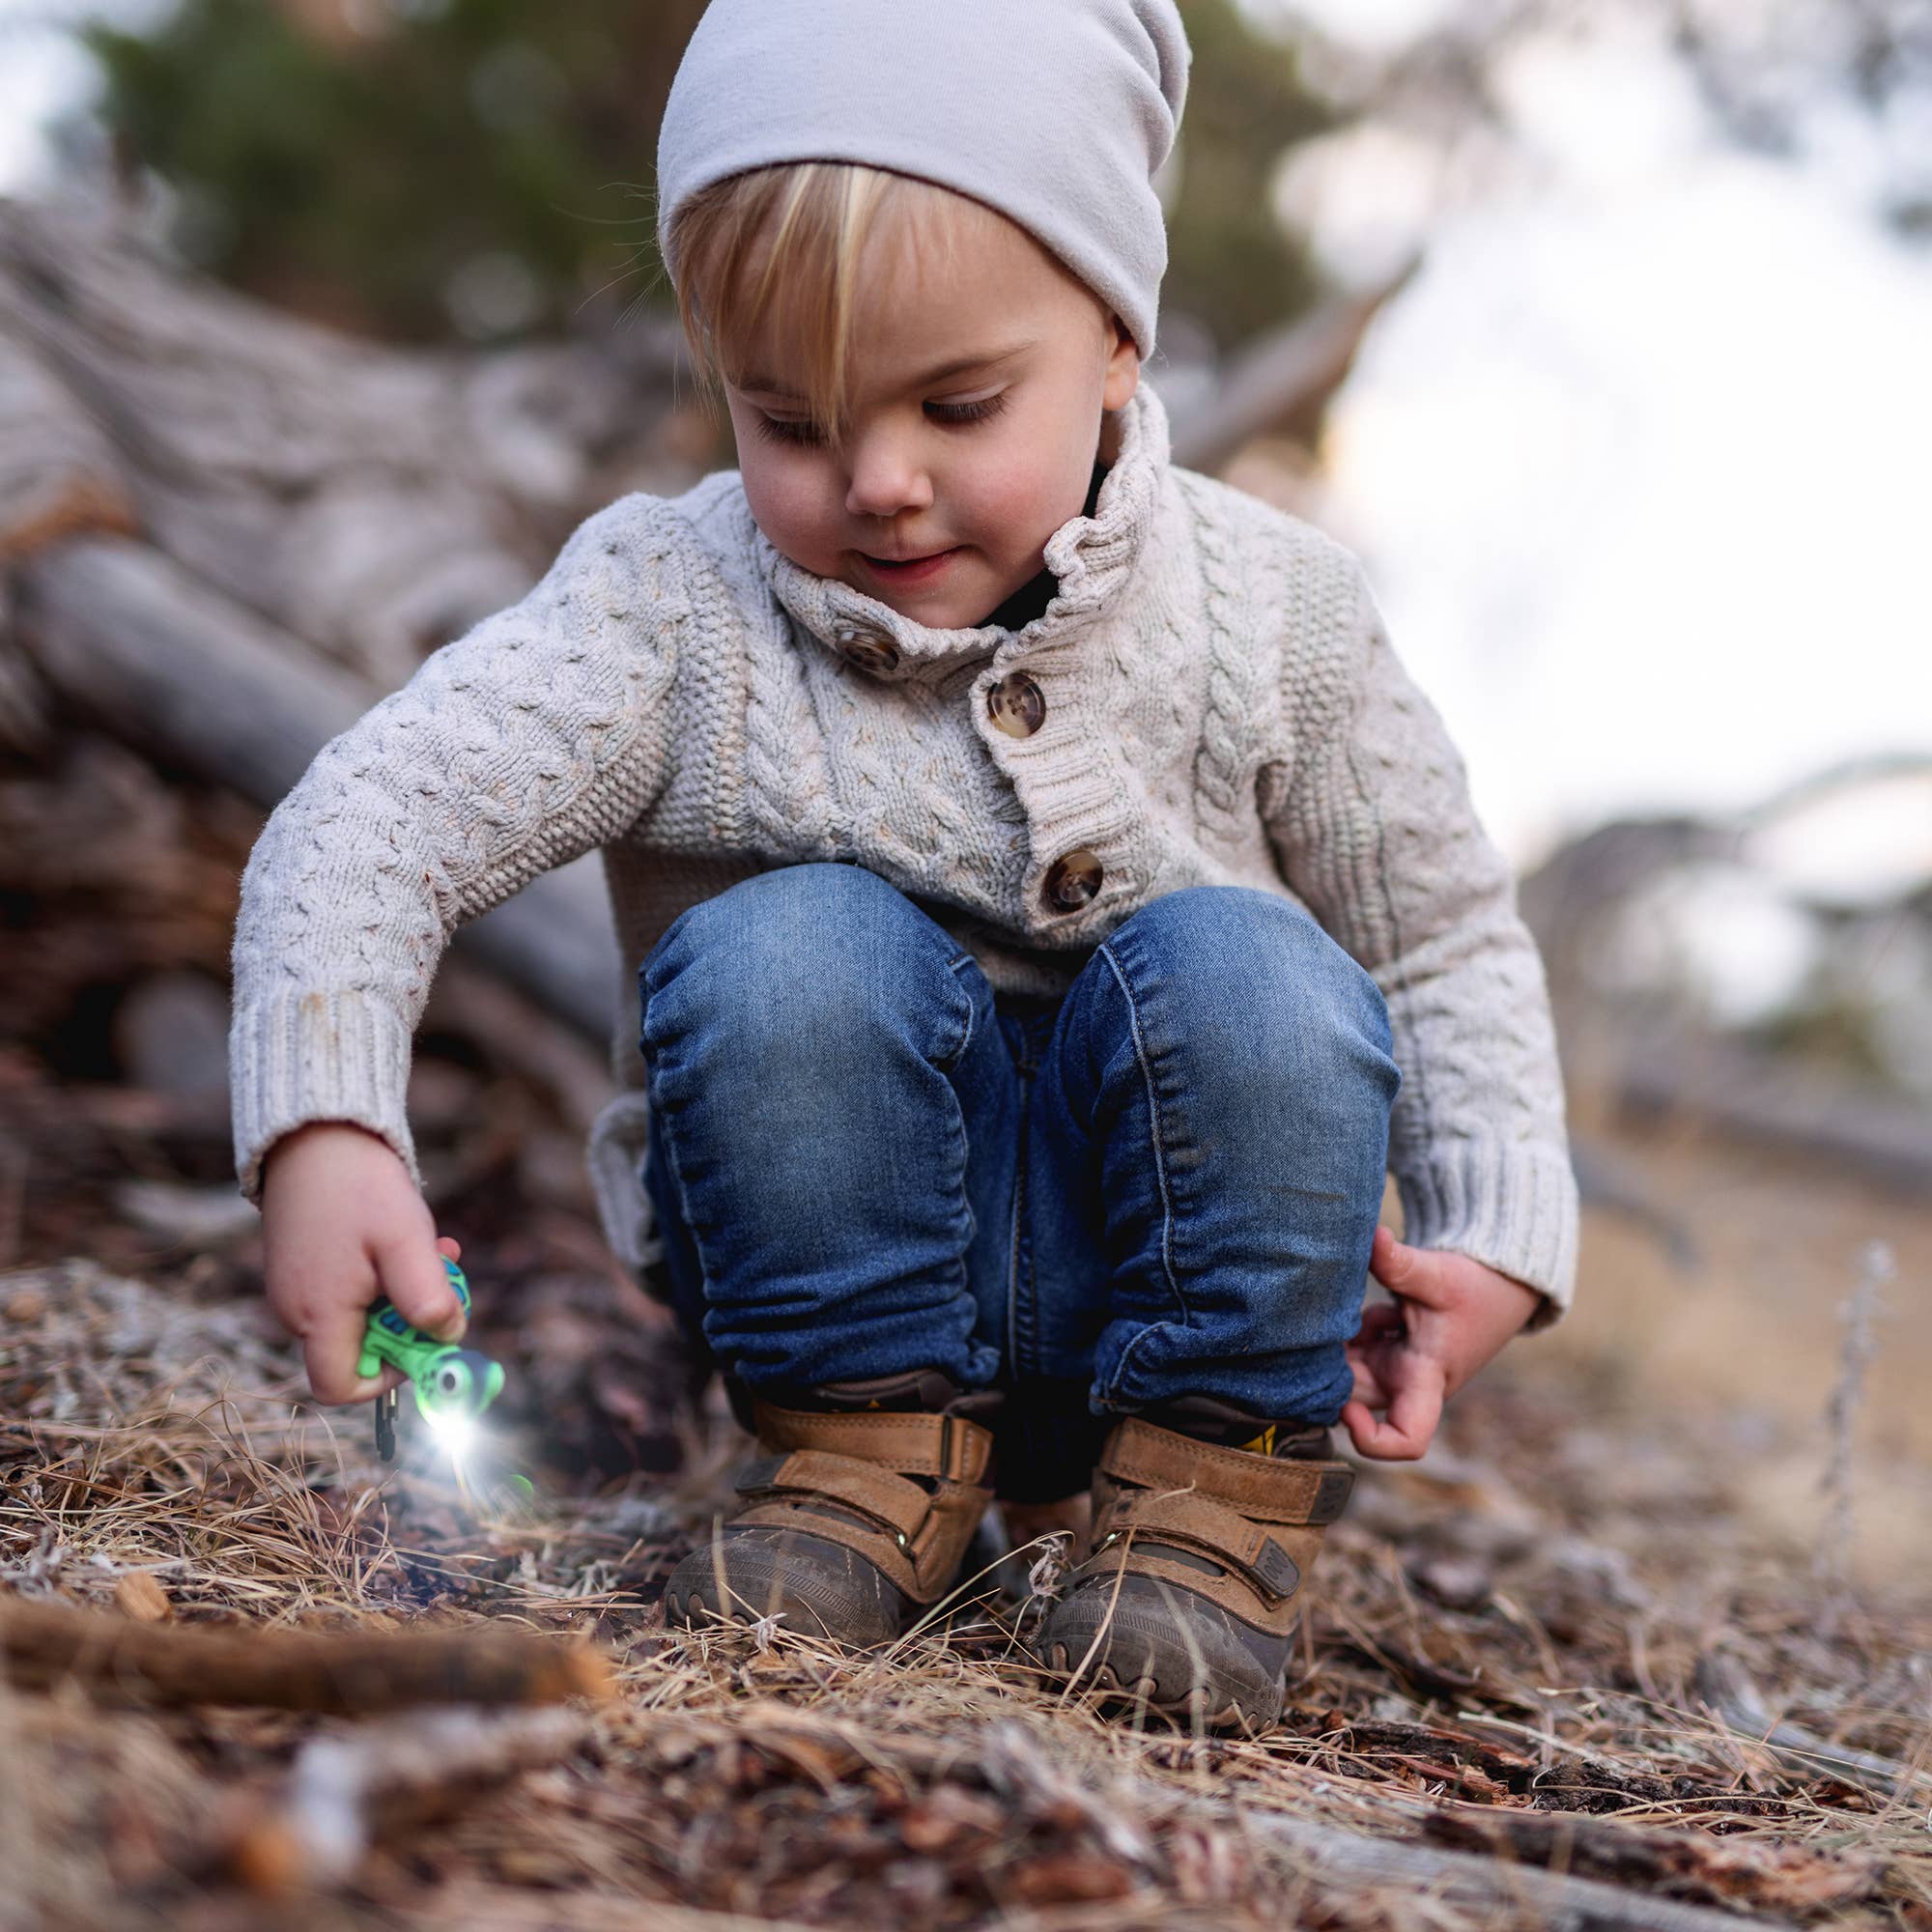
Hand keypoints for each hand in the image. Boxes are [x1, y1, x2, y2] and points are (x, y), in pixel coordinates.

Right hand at [258, 1121, 466, 1404]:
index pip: (339, 1388)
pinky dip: (382, 1274)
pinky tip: (404, 1237)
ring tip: (432, 1246)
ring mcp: (294, 1288)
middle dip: (408, 1323)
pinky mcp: (301, 1266)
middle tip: (444, 1278)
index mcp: (316, 1315)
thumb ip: (426, 1299)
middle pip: (357, 1350)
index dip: (386, 1380)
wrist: (315, 1133)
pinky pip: (346, 1291)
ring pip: (359, 1317)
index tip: (421, 1340)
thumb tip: (447, 1338)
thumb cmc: (359, 1187)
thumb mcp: (405, 1243)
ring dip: (403, 1293)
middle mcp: (295, 1311)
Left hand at [1340, 1227, 1543, 1460]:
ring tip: (1345, 1313)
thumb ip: (1400, 1263)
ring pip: (1350, 1372)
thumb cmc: (1476, 1287)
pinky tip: (1365, 1310)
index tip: (1347, 1407)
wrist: (1499, 1283)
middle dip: (1334, 1370)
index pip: (1405, 1439)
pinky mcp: (1390, 1351)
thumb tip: (1372, 1236)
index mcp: (1427, 1379)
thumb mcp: (1438, 1274)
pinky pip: (1354, 1352)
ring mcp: (1396, 1368)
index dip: (1370, 1438)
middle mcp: (1408, 1384)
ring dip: (1339, 1347)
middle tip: (1320, 1332)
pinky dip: (1348, 1333)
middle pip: (1356, 1398)